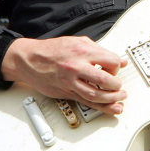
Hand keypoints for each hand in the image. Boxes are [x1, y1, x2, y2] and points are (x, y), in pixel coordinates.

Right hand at [1, 36, 128, 114]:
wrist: (29, 59)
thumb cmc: (52, 50)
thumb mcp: (77, 42)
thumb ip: (99, 51)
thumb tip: (119, 61)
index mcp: (82, 51)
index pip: (110, 61)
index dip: (117, 66)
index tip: (117, 68)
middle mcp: (77, 67)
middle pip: (105, 80)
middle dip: (116, 85)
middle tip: (119, 86)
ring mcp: (71, 81)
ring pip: (96, 94)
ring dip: (112, 98)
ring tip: (120, 98)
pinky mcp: (66, 92)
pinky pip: (86, 102)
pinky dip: (102, 107)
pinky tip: (112, 108)